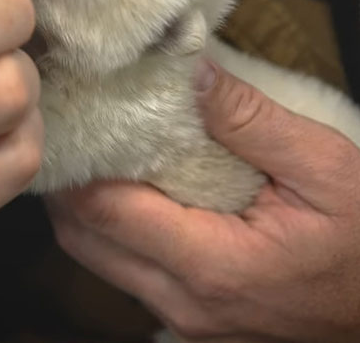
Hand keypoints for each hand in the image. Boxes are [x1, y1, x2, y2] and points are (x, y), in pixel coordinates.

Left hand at [46, 61, 359, 342]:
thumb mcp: (324, 168)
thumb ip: (250, 121)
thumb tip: (189, 73)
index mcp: (215, 265)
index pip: (106, 212)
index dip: (76, 163)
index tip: (71, 116)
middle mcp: (186, 301)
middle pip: (83, 239)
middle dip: (67, 183)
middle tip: (73, 130)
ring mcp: (184, 318)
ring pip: (96, 258)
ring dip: (84, 207)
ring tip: (93, 154)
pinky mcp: (188, 319)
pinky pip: (124, 271)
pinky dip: (109, 229)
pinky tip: (125, 192)